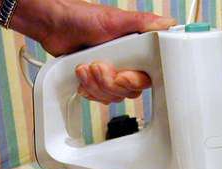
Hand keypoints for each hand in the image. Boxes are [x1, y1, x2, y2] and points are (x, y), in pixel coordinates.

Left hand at [14, 0, 175, 103]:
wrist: (53, 26)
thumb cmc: (81, 17)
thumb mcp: (114, 19)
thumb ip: (142, 23)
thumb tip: (167, 24)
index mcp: (136, 49)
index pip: (147, 76)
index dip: (134, 81)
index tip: (122, 75)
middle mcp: (126, 63)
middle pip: (128, 90)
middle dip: (110, 82)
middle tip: (98, 66)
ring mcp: (111, 74)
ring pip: (112, 96)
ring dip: (96, 85)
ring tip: (86, 66)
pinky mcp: (97, 83)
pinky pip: (99, 98)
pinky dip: (88, 88)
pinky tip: (82, 74)